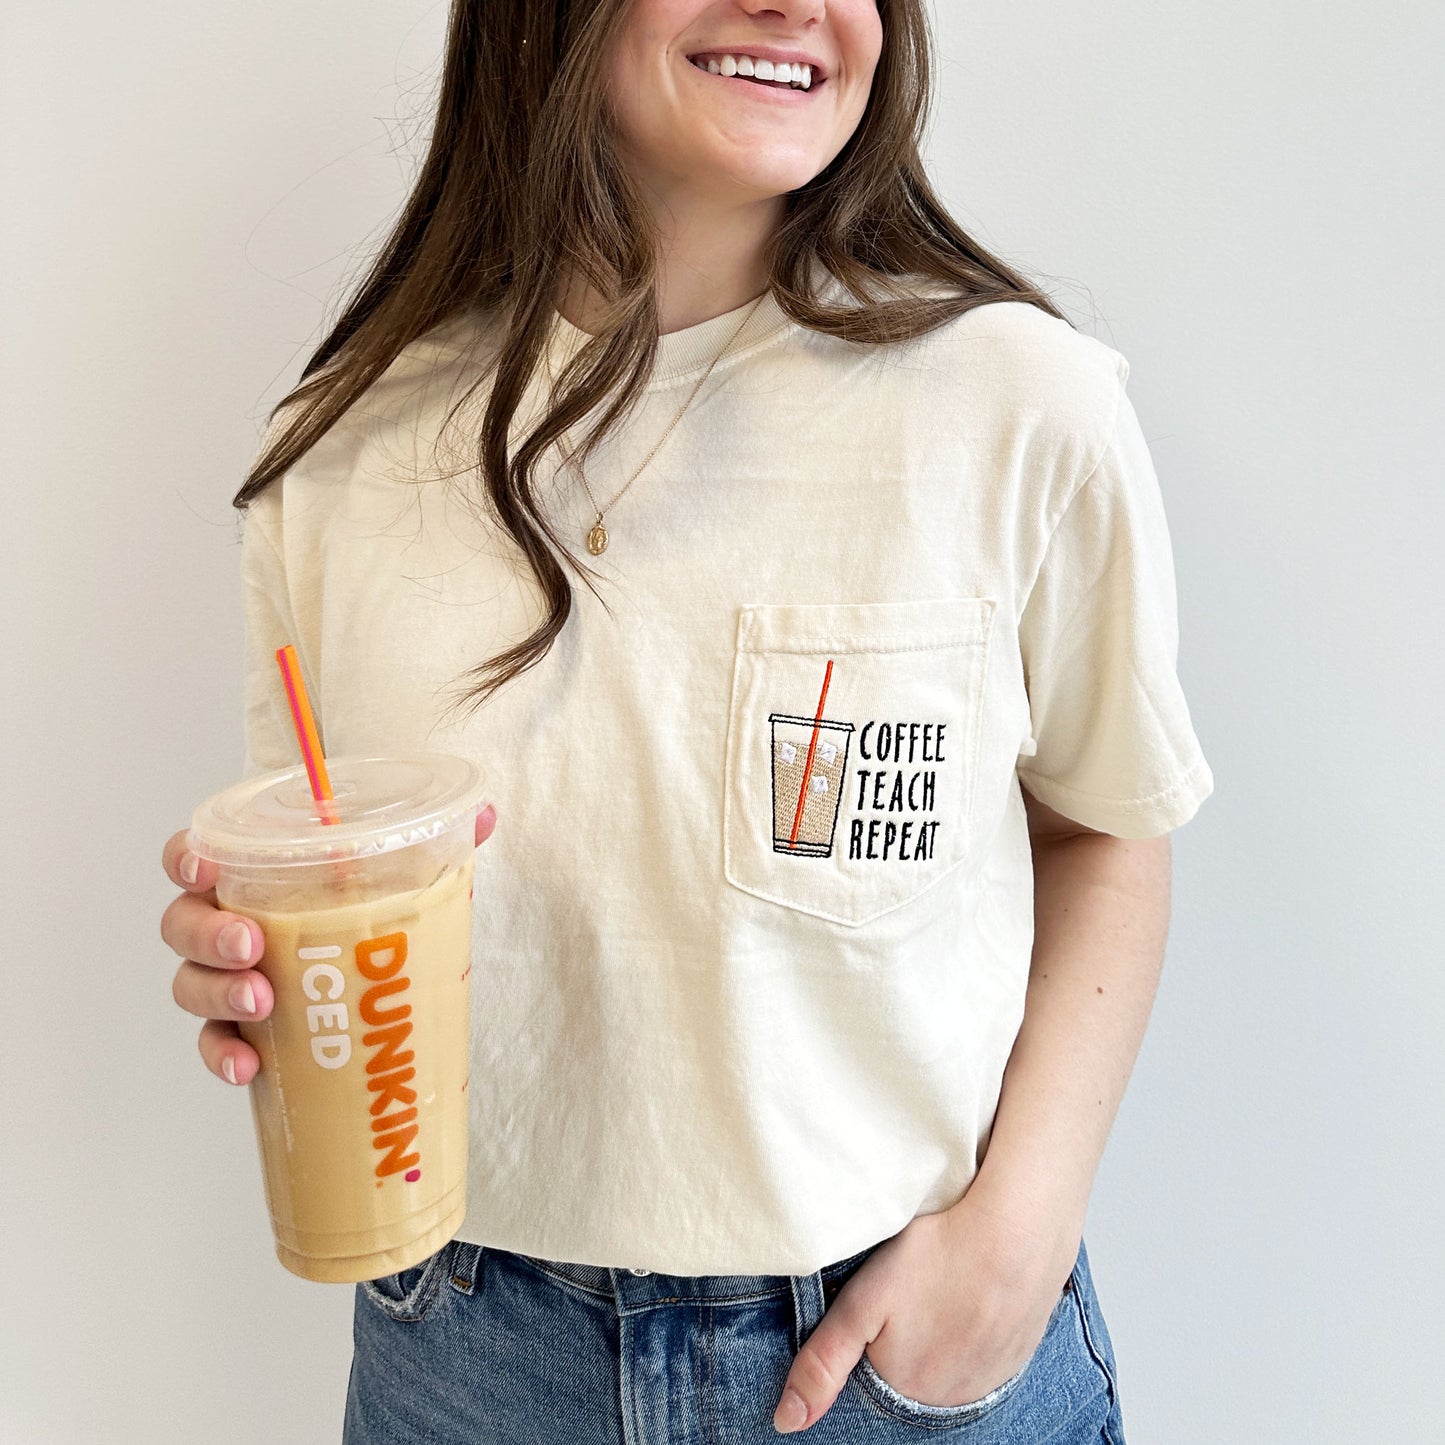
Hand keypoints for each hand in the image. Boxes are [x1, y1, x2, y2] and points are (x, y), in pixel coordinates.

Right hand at [159, 802, 497, 1085]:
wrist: (376, 985)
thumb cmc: (370, 912)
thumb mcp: (406, 872)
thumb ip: (440, 840)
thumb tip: (488, 815)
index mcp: (254, 876)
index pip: (195, 856)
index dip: (187, 858)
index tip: (205, 869)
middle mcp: (228, 924)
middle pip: (182, 924)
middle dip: (208, 934)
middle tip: (252, 944)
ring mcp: (230, 980)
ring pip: (191, 984)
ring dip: (218, 992)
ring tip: (262, 1000)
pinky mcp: (242, 1030)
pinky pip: (215, 1044)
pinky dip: (223, 1054)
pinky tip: (249, 1065)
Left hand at [772, 1187, 1079, 1433]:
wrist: (1018, 1229)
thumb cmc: (937, 1257)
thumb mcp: (862, 1302)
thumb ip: (823, 1362)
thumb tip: (787, 1421)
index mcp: (908, 1391)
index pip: (873, 1377)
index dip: (872, 1336)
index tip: (882, 1304)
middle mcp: (953, 1399)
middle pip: (912, 1373)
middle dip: (907, 1339)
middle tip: (914, 1290)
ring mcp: (992, 1379)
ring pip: (950, 1362)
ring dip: (942, 1335)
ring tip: (943, 1287)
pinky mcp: (1020, 1353)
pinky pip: (986, 1353)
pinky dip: (975, 1328)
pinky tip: (972, 1293)